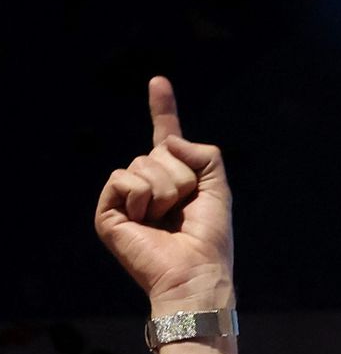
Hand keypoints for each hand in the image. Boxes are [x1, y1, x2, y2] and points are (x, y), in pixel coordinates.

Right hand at [95, 77, 234, 312]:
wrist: (195, 271)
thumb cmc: (209, 238)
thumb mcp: (218, 187)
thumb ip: (205, 154)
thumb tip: (167, 140)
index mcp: (175, 178)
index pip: (165, 137)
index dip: (163, 109)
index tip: (158, 81)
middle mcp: (148, 185)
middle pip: (158, 150)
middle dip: (180, 175)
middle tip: (184, 209)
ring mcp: (126, 198)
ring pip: (143, 163)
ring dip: (165, 189)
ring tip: (167, 219)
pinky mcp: (108, 211)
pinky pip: (123, 178)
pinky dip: (141, 197)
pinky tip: (145, 221)